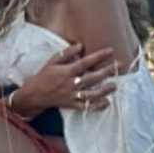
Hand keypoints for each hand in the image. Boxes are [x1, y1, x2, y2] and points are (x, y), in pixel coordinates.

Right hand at [3, 39, 127, 116]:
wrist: (34, 95)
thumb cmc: (43, 76)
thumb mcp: (52, 62)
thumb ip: (66, 53)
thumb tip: (80, 45)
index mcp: (66, 72)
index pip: (85, 62)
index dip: (98, 56)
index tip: (110, 50)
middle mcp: (71, 84)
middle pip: (92, 78)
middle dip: (107, 72)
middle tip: (119, 66)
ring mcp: (72, 96)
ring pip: (91, 94)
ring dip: (105, 90)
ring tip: (115, 85)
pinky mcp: (72, 105)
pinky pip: (86, 107)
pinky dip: (97, 106)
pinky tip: (107, 103)